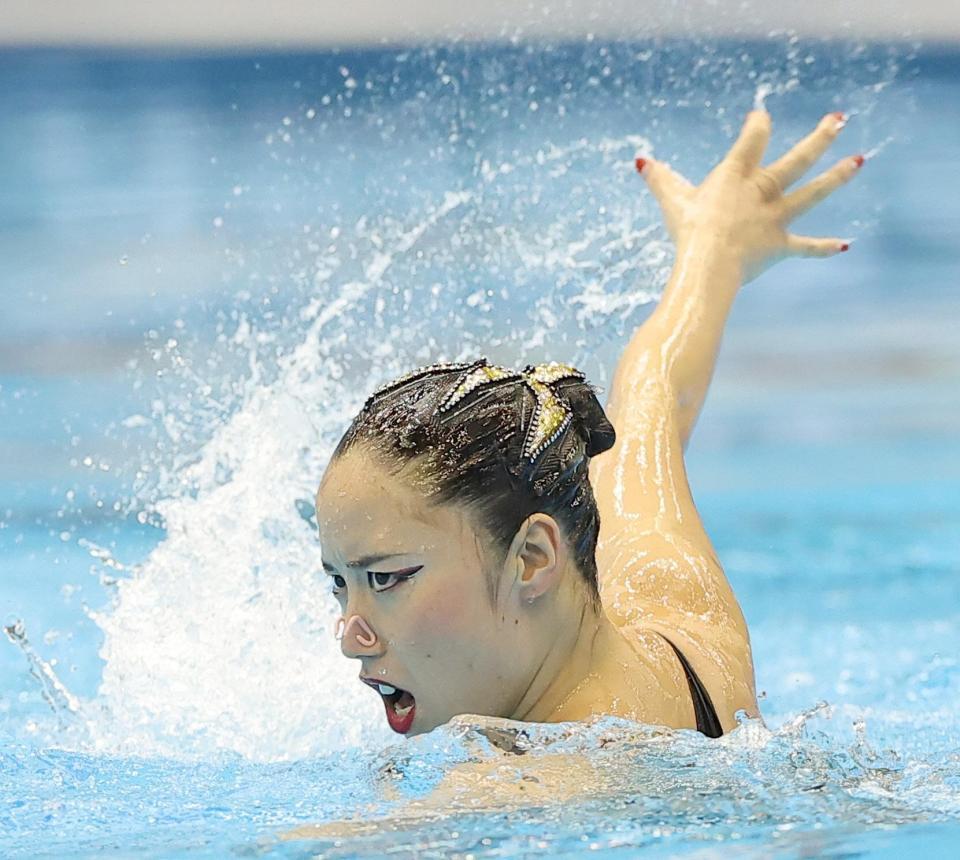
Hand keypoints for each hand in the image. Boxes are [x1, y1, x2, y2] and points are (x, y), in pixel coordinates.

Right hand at [637, 110, 862, 282]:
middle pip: (798, 160)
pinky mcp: (779, 246)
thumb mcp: (671, 200)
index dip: (758, 124)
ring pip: (812, 193)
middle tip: (839, 120)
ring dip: (837, 176)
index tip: (761, 116)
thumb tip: (642, 161)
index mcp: (737, 175)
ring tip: (858, 161)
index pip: (754, 138)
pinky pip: (805, 247)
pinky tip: (844, 245)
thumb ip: (660, 178)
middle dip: (820, 137)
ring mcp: (775, 218)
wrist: (708, 264)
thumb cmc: (688, 230)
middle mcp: (762, 191)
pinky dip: (823, 248)